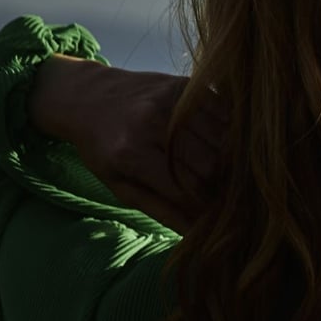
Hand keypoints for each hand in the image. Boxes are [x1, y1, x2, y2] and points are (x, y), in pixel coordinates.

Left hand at [29, 55, 224, 232]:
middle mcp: (151, 123)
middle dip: (223, 186)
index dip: (208, 208)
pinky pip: (222, 111)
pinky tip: (227, 144)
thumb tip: (196, 236)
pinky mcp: (183, 84)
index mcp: (131, 154)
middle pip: (209, 163)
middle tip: (229, 197)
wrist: (88, 97)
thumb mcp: (120, 186)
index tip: (220, 219)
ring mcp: (169, 100)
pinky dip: (231, 131)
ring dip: (232, 159)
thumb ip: (159, 210)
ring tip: (231, 173)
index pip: (186, 189)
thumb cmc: (103, 149)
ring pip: (221, 137)